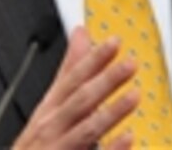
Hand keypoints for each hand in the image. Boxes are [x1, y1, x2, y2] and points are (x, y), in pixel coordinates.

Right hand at [13, 27, 139, 149]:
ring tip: (134, 96)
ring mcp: (59, 147)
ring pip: (87, 128)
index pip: (72, 78)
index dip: (93, 59)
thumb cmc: (37, 144)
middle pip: (80, 100)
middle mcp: (53, 126)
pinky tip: (129, 138)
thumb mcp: (49, 103)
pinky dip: (111, 149)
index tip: (113, 42)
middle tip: (129, 64)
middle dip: (105, 80)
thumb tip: (80, 34)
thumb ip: (69, 69)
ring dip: (111, 112)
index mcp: (51, 108)